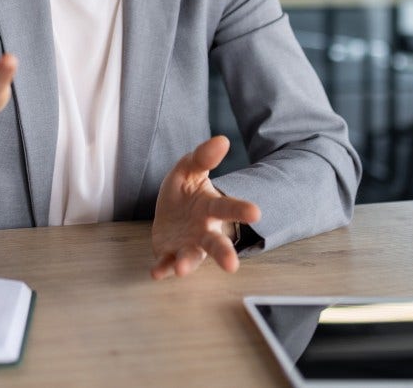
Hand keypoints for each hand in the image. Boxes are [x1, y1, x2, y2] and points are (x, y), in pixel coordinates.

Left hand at [150, 135, 259, 279]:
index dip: (241, 210)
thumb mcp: (189, 169)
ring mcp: (187, 244)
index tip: (256, 213)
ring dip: (187, 263)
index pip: (228, 208)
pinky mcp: (169, 253)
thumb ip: (203, 157)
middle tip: (232, 265)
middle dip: (224, 253)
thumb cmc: (185, 190)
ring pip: (192, 256)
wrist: (171, 211)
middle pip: (216, 242)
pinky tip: (156, 272)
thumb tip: (222, 139)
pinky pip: (166, 262)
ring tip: (181, 270)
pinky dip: (162, 268)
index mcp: (211, 207)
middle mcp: (203, 230)